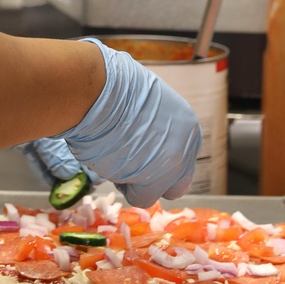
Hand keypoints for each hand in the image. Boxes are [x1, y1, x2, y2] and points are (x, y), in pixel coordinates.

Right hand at [21, 38, 200, 206]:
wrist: (97, 92)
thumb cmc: (112, 86)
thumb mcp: (146, 100)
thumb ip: (155, 123)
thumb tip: (146, 133)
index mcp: (187, 124)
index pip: (180, 156)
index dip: (157, 157)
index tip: (138, 149)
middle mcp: (186, 147)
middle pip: (177, 182)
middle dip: (154, 178)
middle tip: (130, 162)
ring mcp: (173, 166)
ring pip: (156, 192)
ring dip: (136, 180)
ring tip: (116, 154)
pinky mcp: (155, 182)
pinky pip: (140, 197)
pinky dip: (125, 186)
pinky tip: (113, 162)